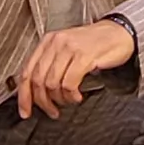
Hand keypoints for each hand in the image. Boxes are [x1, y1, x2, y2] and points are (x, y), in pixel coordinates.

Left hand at [16, 20, 135, 118]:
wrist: (119, 33)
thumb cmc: (94, 44)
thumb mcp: (67, 50)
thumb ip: (51, 65)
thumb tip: (37, 93)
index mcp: (48, 41)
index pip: (26, 72)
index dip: (24, 96)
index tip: (26, 112)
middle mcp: (56, 43)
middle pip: (38, 80)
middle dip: (43, 102)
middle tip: (52, 111)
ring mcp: (69, 48)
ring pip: (52, 84)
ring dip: (60, 99)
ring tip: (69, 100)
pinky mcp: (84, 55)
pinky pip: (69, 83)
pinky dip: (71, 95)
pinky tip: (77, 95)